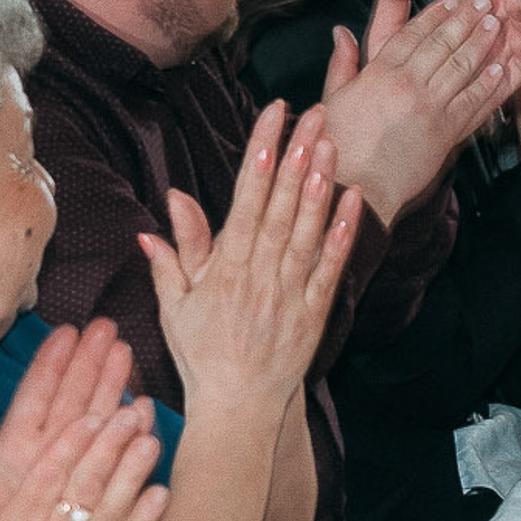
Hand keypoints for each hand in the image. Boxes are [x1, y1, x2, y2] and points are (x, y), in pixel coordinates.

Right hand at [0, 327, 166, 520]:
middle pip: (85, 482)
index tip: (91, 411)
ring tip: (151, 435)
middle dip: (109, 441)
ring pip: (112, 508)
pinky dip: (147, 518)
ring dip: (134, 470)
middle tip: (131, 406)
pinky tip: (162, 490)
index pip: (46, 475)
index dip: (71, 442)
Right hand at [142, 102, 362, 409]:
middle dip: (297, 156)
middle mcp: (260, 274)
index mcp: (225, 268)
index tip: (272, 119)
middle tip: (313, 114)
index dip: (261, 155)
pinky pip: (330, 267)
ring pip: (307, 229)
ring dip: (320, 184)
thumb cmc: (203, 354)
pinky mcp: (315, 312)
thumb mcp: (176, 304)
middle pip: (281, 205)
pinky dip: (341, 233)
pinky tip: (351, 200)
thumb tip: (169, 204)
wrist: (238, 406)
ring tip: (331, 142)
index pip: (245, 199)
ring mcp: (290, 292)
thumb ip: (176, 252)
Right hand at [320, 0, 520, 220]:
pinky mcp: (445, 133)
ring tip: (498, 24)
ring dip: (482, 43)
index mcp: (379, 72)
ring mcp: (429, 108)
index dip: (437, 14)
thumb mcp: (333, 97)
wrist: (354, 185)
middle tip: (487, 1)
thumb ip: (342, 62)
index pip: (414, 33)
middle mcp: (407, 84)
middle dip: (467, 19)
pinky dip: (489, 84)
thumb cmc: (339, 144)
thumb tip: (341, 32)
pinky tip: (501, 68)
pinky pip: (472, 103)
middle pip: (443, 43)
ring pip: (461, 67)